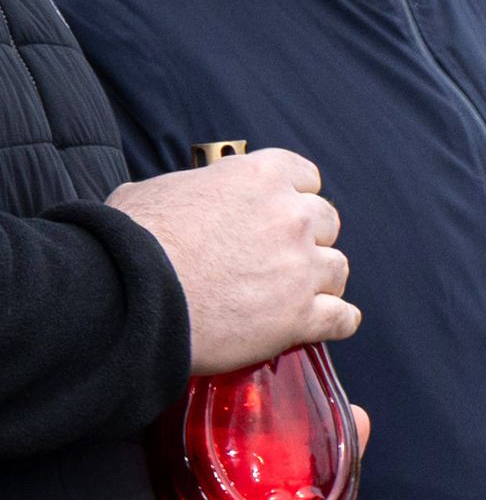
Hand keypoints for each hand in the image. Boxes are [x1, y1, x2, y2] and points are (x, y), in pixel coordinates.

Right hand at [105, 147, 355, 374]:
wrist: (128, 295)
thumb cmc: (129, 242)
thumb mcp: (156, 192)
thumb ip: (192, 190)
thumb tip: (185, 198)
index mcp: (257, 177)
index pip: (305, 175)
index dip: (294, 195)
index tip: (282, 211)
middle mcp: (288, 217)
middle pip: (326, 222)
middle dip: (308, 238)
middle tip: (280, 256)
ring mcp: (299, 267)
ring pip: (337, 268)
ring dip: (320, 280)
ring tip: (294, 293)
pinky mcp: (301, 316)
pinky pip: (342, 318)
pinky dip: (336, 322)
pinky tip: (325, 323)